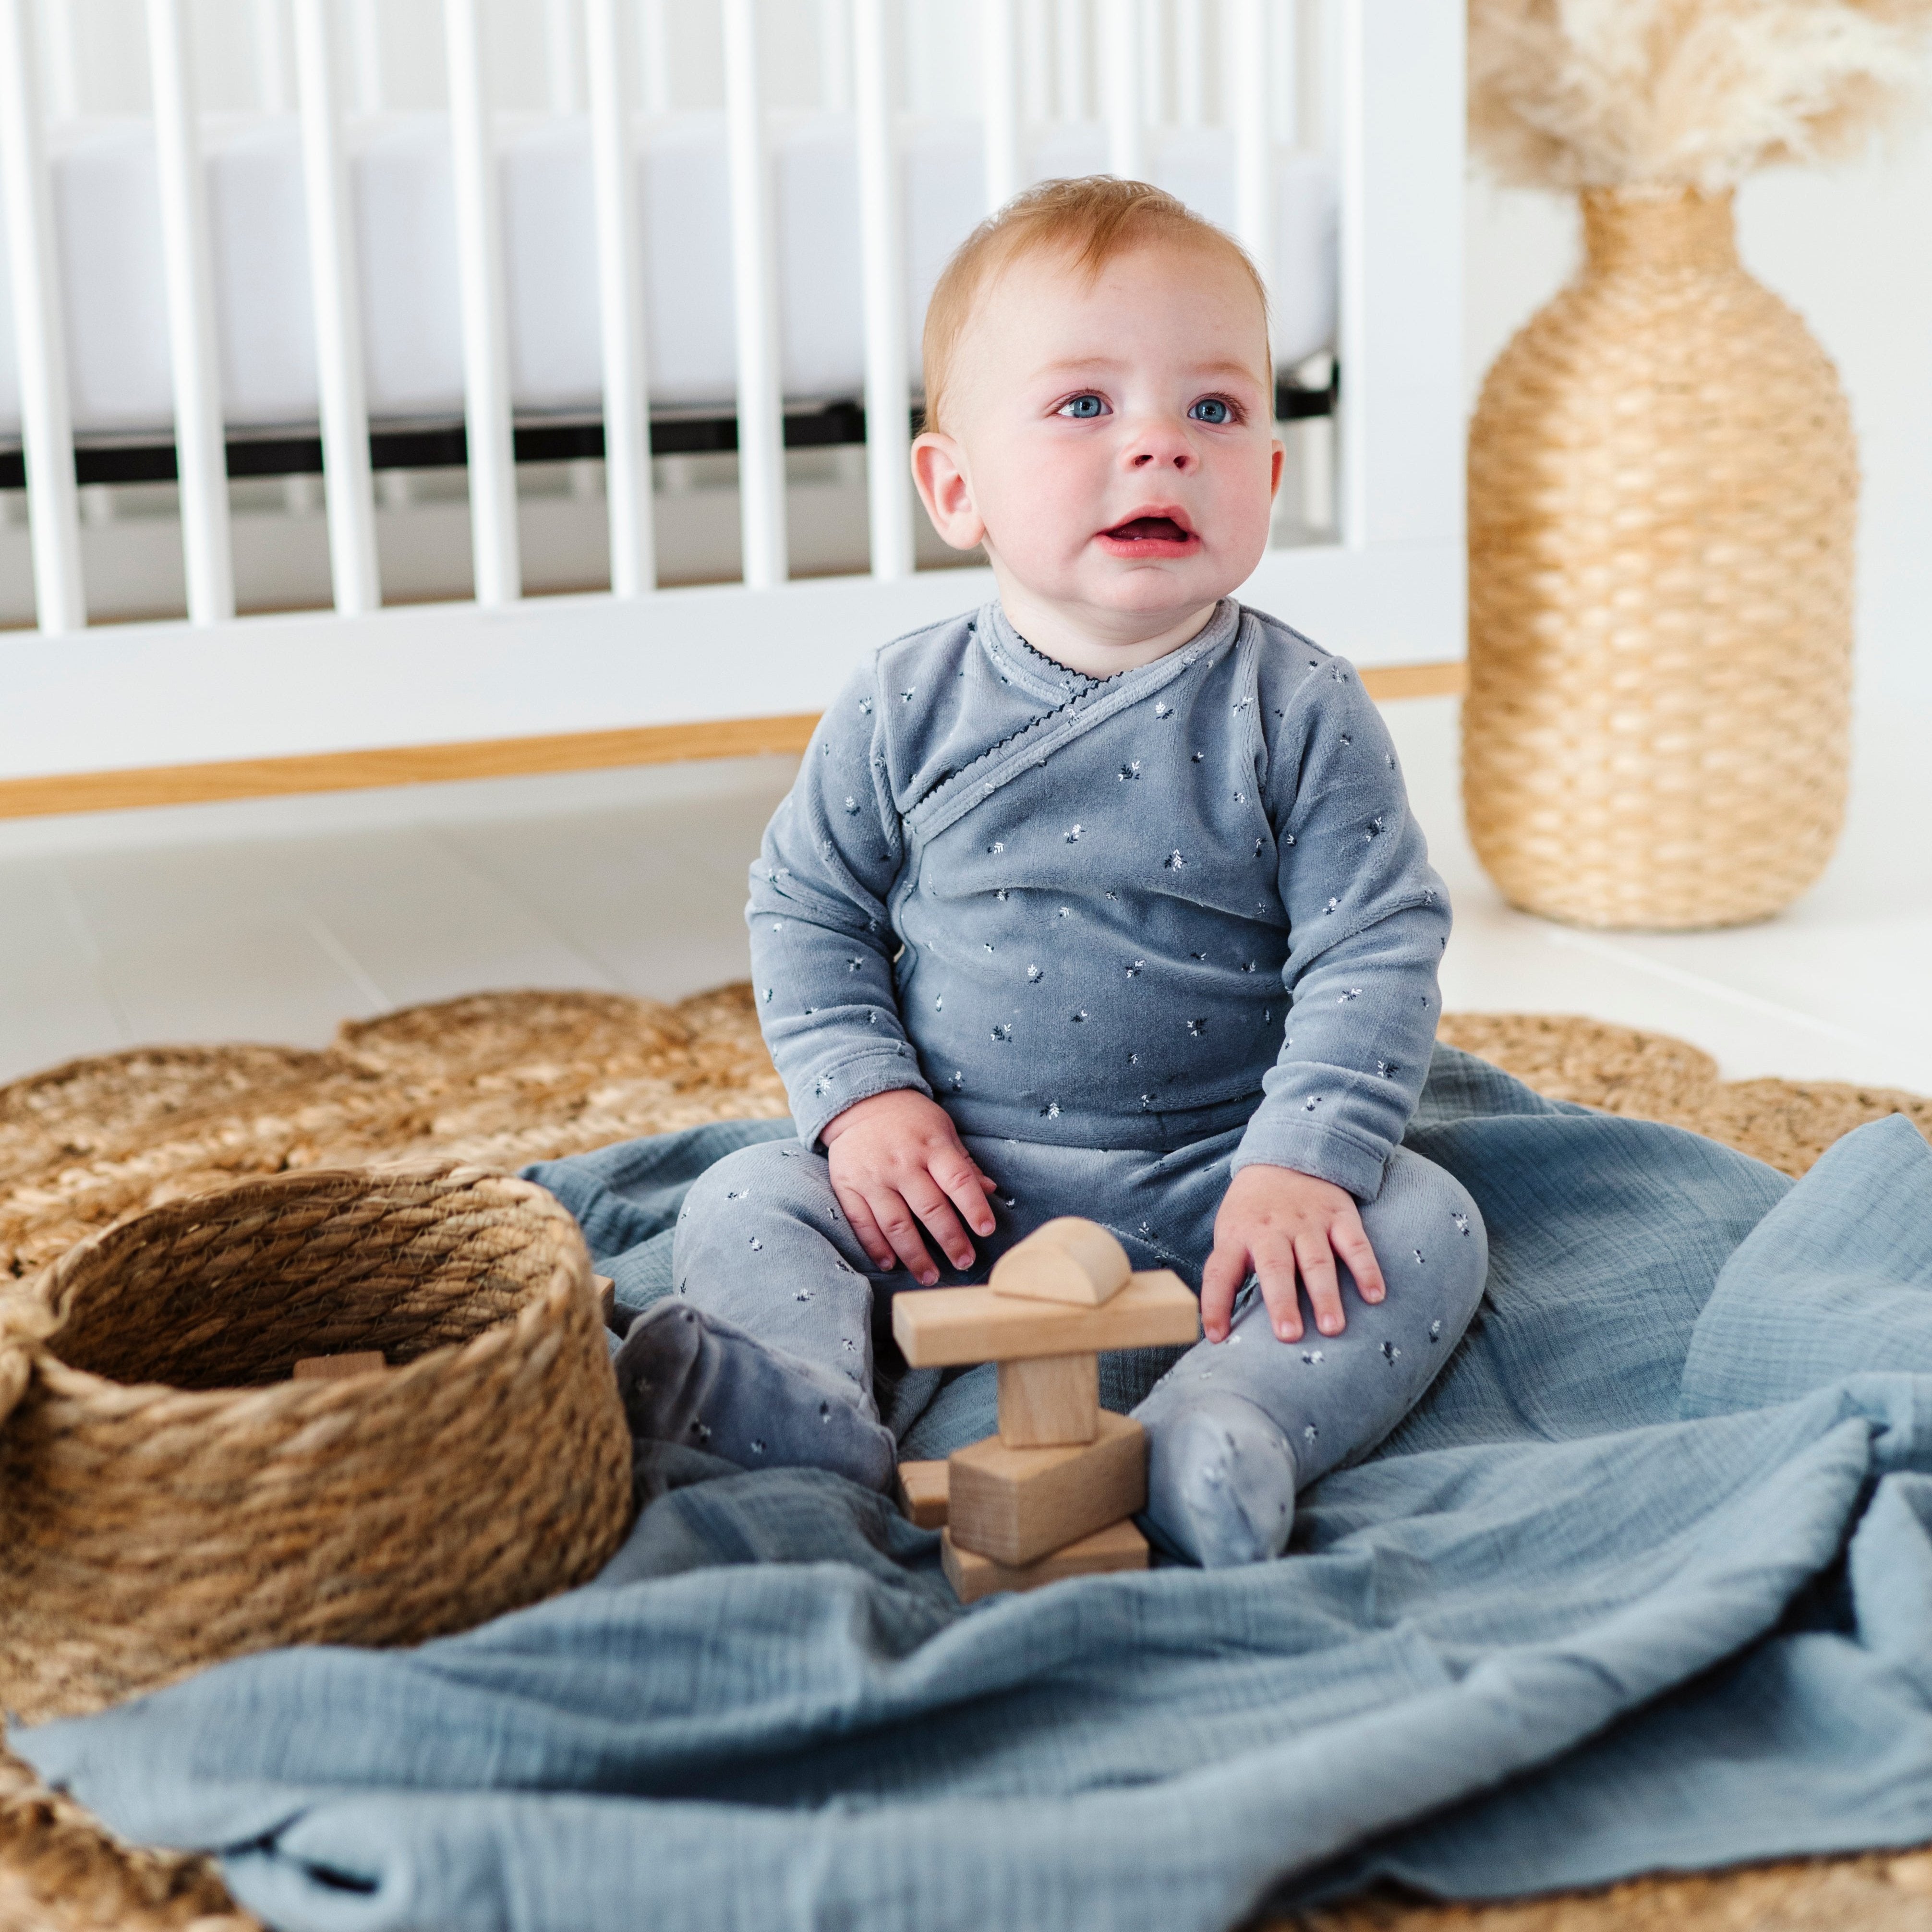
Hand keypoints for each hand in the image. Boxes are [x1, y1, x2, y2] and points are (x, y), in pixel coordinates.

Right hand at [820, 1090, 999, 1286]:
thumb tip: (990, 1191)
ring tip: (930, 1276)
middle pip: (929, 1208)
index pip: (958, 1181)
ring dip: (914, 1255)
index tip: (987, 1230)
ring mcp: (873, 1177)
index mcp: (931, 1146)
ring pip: (896, 1223)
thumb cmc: (910, 1119)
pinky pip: (862, 1223)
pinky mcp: (847, 1186)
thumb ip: (964, 1163)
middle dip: (950, 1240)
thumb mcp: (942, 1130)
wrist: (859, 1102)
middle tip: (964, 1262)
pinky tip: (890, 1264)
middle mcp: (902, 1163)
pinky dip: (876, 1247)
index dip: (974, 1207)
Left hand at [1200, 1165, 1385, 1343]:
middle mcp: (1271, 1229)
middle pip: (1275, 1267)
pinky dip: (1366, 1270)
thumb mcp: (1231, 1232)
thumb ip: (1230, 1271)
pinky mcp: (1339, 1215)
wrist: (1285, 1155)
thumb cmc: (1253, 1211)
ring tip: (1332, 1328)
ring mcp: (1307, 1222)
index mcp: (1237, 1235)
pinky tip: (1375, 1296)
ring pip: (1316, 1261)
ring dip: (1325, 1296)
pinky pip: (1354, 1244)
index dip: (1215, 1305)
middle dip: (1281, 1302)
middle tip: (1289, 1336)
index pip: (1219, 1273)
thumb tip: (1222, 1326)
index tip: (1217, 1336)